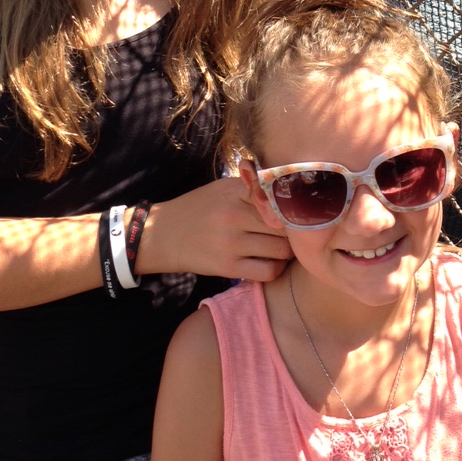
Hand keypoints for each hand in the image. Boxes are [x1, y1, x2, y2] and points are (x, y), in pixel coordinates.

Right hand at [137, 176, 292, 283]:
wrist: (161, 235)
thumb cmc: (198, 209)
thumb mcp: (222, 189)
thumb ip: (253, 188)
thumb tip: (290, 190)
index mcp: (234, 191)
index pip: (279, 196)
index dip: (295, 205)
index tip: (300, 210)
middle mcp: (233, 215)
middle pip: (286, 224)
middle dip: (296, 230)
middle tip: (299, 232)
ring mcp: (230, 243)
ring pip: (282, 249)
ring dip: (288, 250)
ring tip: (285, 247)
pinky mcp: (227, 267)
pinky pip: (268, 271)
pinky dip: (275, 269)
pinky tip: (271, 262)